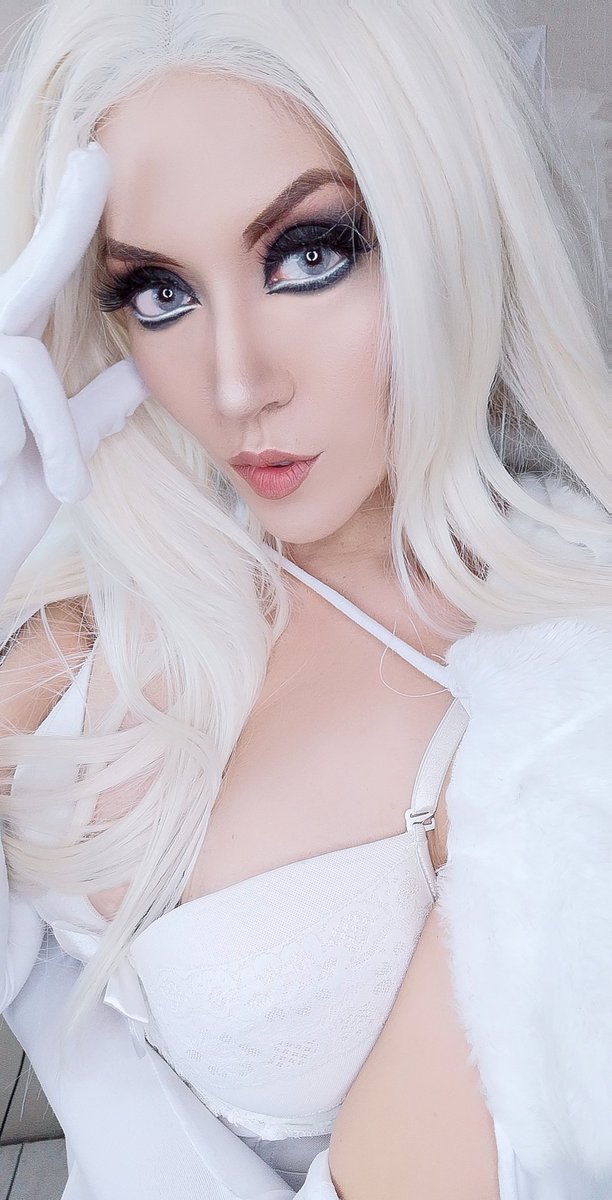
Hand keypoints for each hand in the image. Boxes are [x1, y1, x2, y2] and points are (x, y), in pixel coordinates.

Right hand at [0, 141, 147, 604]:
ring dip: (53, 430)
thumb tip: (135, 376)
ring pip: (20, 353)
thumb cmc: (2, 507)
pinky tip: (59, 490)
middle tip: (93, 157)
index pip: (42, 283)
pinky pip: (19, 390)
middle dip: (60, 219)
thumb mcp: (57, 458)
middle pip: (23, 278)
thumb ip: (90, 411)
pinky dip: (50, 445)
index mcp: (11, 356)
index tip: (98, 166)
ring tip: (60, 487)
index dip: (68, 227)